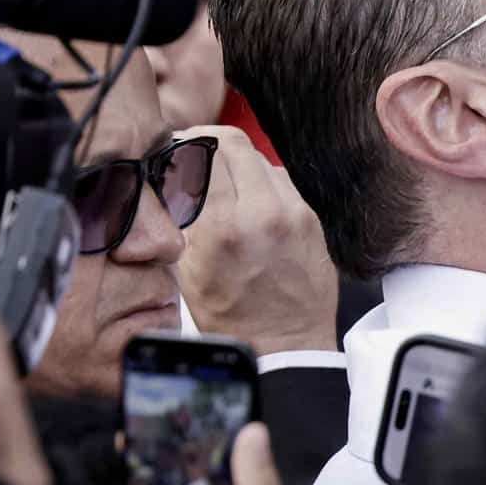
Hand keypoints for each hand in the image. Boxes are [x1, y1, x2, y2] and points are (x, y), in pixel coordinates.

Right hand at [177, 126, 338, 357]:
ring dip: (237, 161)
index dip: (185, 141)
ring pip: (261, 159)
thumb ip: (182, 217)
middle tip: (195, 150)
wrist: (285, 343)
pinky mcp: (312, 219)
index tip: (175, 145)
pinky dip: (261, 181)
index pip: (205, 150)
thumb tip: (174, 177)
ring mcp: (294, 212)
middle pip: (236, 142)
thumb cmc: (230, 315)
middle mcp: (264, 211)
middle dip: (210, 141)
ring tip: (221, 179)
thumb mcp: (186, 268)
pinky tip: (248, 198)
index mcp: (224, 224)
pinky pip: (283, 182)